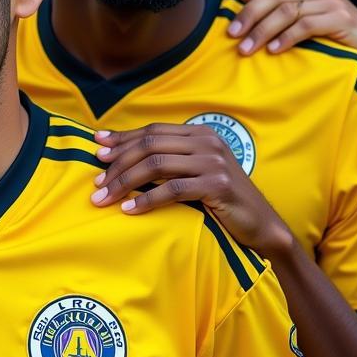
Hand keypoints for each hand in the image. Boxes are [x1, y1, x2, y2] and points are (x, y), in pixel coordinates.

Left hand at [89, 123, 292, 259]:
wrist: (260, 225)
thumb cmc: (220, 200)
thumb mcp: (194, 172)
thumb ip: (167, 159)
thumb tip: (119, 155)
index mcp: (199, 134)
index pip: (152, 131)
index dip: (122, 139)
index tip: (96, 149)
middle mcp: (207, 142)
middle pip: (150, 145)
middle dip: (118, 164)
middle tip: (96, 183)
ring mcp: (214, 162)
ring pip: (156, 164)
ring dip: (125, 182)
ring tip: (104, 198)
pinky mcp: (217, 185)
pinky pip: (172, 189)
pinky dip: (147, 199)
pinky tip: (129, 210)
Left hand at [228, 0, 356, 67]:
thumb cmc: (334, 38)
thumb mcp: (300, 21)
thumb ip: (270, 3)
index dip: (248, 6)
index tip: (230, 29)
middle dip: (251, 17)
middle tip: (235, 38)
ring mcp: (333, 3)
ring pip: (288, 12)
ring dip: (264, 32)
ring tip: (248, 49)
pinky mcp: (342, 19)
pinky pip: (307, 25)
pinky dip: (288, 38)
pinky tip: (275, 50)